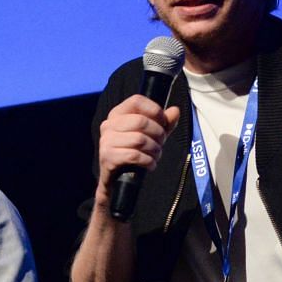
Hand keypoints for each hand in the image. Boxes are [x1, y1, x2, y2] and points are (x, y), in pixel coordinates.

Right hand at [94, 93, 181, 210]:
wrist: (117, 181)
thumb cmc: (134, 152)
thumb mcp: (151, 136)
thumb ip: (164, 123)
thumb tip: (175, 111)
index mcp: (117, 114)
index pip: (137, 100)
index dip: (155, 110)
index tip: (164, 123)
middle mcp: (108, 125)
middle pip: (141, 121)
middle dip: (158, 134)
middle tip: (161, 143)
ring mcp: (105, 141)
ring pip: (139, 139)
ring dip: (154, 150)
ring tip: (156, 155)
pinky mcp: (107, 158)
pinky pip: (134, 155)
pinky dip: (148, 161)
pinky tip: (150, 165)